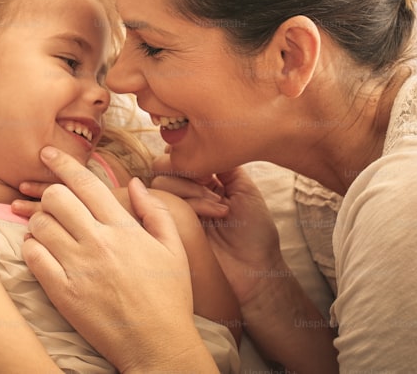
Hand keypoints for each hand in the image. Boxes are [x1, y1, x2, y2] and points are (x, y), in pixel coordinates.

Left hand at [19, 146, 217, 372]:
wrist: (158, 345)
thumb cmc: (169, 297)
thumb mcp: (173, 249)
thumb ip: (154, 211)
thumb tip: (135, 183)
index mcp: (124, 228)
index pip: (86, 183)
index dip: (62, 162)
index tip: (46, 152)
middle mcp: (99, 242)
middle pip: (57, 198)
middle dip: (50, 194)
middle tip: (53, 205)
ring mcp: (79, 268)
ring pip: (41, 225)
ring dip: (40, 222)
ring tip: (49, 230)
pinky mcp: (64, 293)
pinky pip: (34, 257)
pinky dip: (33, 248)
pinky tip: (43, 252)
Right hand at [151, 156, 281, 302]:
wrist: (254, 271)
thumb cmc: (255, 234)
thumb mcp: (246, 190)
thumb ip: (224, 165)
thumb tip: (204, 144)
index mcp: (203, 184)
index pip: (181, 158)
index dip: (190, 155)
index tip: (211, 167)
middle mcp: (185, 196)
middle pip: (164, 167)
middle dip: (189, 173)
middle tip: (215, 190)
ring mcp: (176, 212)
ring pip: (161, 184)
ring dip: (192, 191)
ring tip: (219, 210)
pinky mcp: (170, 228)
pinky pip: (162, 206)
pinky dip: (190, 204)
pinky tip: (213, 216)